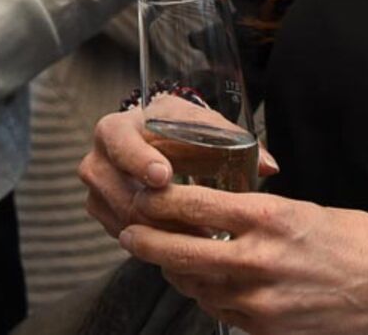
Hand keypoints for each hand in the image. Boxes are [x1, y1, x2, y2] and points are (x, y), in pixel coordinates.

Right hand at [79, 106, 278, 239]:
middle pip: (111, 184)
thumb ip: (237, 143)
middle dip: (150, 206)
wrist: (159, 138)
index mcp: (123, 124)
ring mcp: (97, 181)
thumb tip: (270, 167)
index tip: (164, 176)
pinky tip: (175, 242)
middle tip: (187, 222)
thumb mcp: (207, 128)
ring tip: (191, 236)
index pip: (121, 141)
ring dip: (151, 226)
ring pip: (115, 211)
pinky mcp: (99, 205)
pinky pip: (116, 228)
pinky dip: (145, 236)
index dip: (140, 160)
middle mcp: (101, 152)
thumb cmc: (186, 131)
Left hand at [117, 188, 367, 333]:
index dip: (160, 200)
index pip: (196, 205)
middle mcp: (257, 260)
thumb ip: (264, 212)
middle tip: (129, 230)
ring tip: (160, 254)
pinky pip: (218, 308)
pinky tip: (202, 281)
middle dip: (145, 239)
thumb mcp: (310, 210)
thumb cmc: (360, 244)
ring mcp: (257, 300)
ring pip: (193, 284)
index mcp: (270, 218)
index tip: (144, 194)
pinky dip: (204, 293)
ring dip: (172, 268)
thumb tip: (227, 209)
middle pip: (179, 250)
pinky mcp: (262, 328)